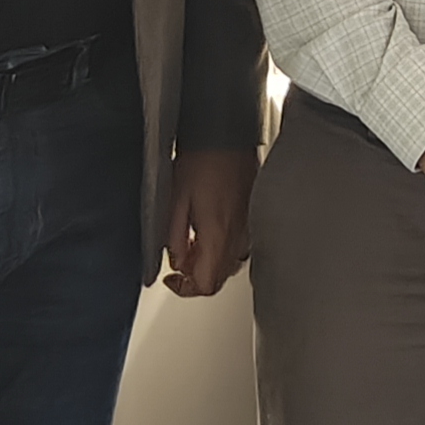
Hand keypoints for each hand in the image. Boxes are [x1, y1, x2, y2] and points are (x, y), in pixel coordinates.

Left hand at [164, 146, 255, 297]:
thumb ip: (173, 237)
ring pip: (230, 264)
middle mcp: (238, 235)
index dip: (185, 289)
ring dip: (209, 262)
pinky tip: (209, 231)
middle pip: (220, 277)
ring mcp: (248, 227)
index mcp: (217, 235)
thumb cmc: (202, 160)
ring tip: (192, 243)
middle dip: (195, 275)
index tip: (172, 278)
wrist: (227, 135)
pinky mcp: (252, 216)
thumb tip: (174, 260)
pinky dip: (222, 248)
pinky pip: (239, 246)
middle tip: (179, 260)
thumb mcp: (175, 201)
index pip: (206, 283)